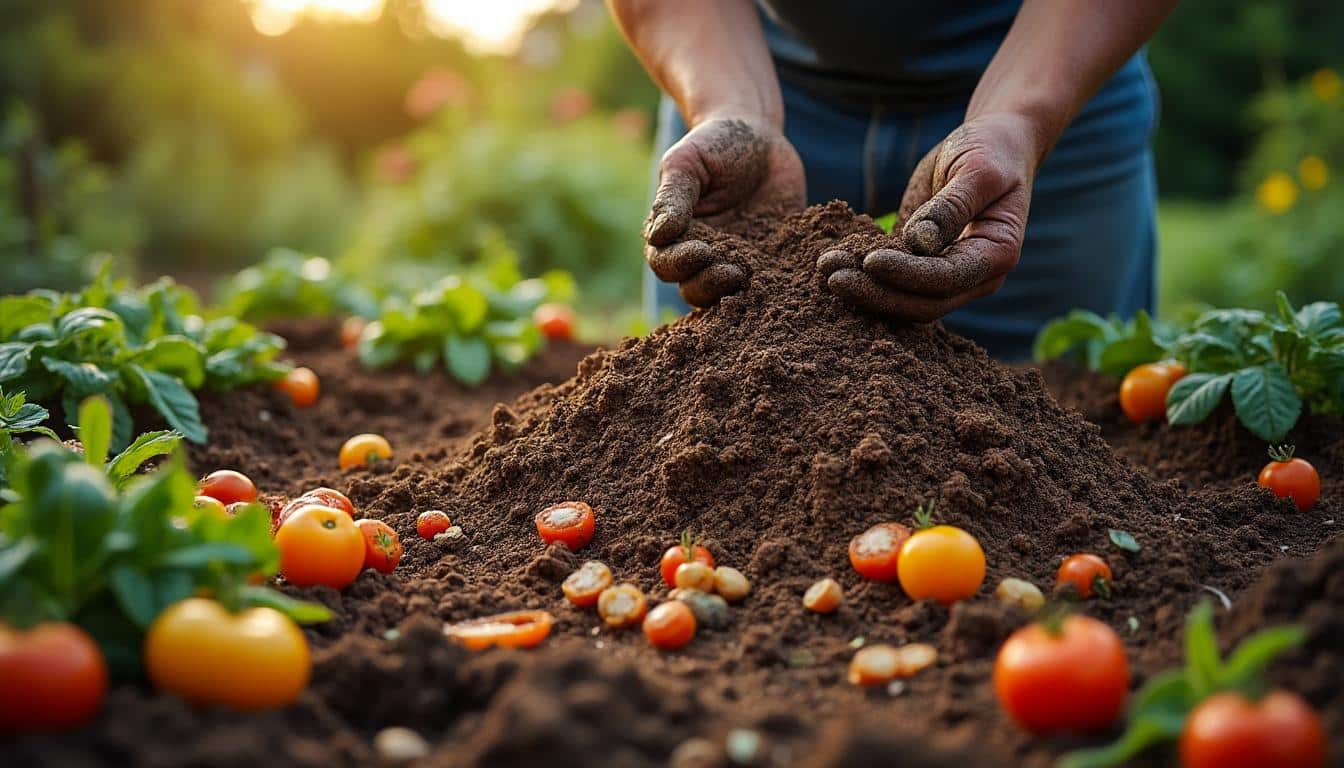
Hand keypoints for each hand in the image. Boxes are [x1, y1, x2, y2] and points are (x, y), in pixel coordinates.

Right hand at [644, 116, 805, 305]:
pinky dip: (774, 287)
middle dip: (708, 285)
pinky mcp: (770, 260)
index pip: (665, 263)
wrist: (760, 136)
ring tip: (748, 277)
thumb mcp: (688, 164)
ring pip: (727, 295)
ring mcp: (737, 260)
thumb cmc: (713, 145)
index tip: (700, 250)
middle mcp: (703, 255)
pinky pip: (771, 282)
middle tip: (731, 272)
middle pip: (694, 288)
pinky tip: (784, 280)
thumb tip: (658, 235)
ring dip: (734, 293)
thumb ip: (672, 198)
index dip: (679, 264)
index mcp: (674, 235)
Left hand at [818, 112, 1040, 321]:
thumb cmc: (990, 152)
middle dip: (877, 293)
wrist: (993, 147)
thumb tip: (919, 244)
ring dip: (864, 290)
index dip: (908, 275)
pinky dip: (864, 278)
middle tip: (834, 276)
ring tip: (826, 268)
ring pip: (904, 300)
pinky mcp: (923, 269)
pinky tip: (834, 262)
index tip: (870, 260)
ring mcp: (949, 278)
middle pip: (923, 303)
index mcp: (997, 255)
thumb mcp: (976, 171)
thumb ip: (950, 208)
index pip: (947, 279)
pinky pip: (893, 284)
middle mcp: (975, 278)